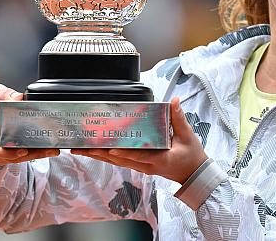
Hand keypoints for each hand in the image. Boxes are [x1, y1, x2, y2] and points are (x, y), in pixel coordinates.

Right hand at [0, 83, 59, 163]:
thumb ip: (3, 93)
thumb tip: (17, 97)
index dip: (8, 152)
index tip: (23, 150)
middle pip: (7, 156)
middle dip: (28, 154)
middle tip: (47, 150)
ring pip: (12, 160)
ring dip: (32, 156)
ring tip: (50, 151)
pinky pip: (11, 160)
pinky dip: (27, 157)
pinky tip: (41, 152)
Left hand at [72, 97, 207, 183]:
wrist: (194, 174)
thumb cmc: (191, 156)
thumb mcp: (188, 136)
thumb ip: (178, 117)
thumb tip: (174, 100)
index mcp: (159, 159)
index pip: (138, 155)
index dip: (124, 152)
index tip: (110, 149)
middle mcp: (147, 166)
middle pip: (120, 160)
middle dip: (99, 154)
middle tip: (81, 147)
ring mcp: (143, 167)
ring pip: (117, 162)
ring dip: (98, 156)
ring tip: (81, 150)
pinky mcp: (141, 166)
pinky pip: (121, 162)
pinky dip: (107, 157)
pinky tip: (96, 152)